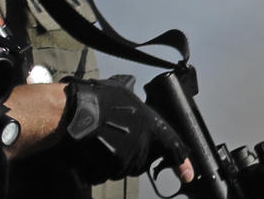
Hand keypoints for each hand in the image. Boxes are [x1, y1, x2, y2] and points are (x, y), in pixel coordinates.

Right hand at [59, 75, 193, 184]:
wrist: (75, 112)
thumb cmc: (97, 99)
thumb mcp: (124, 91)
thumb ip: (135, 103)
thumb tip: (133, 89)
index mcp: (150, 125)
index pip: (171, 147)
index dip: (181, 163)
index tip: (188, 175)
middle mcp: (142, 144)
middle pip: (142, 161)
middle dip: (132, 155)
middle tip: (115, 141)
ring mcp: (126, 158)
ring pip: (123, 169)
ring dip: (114, 161)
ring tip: (100, 142)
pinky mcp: (109, 168)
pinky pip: (106, 175)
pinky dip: (98, 168)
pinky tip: (91, 152)